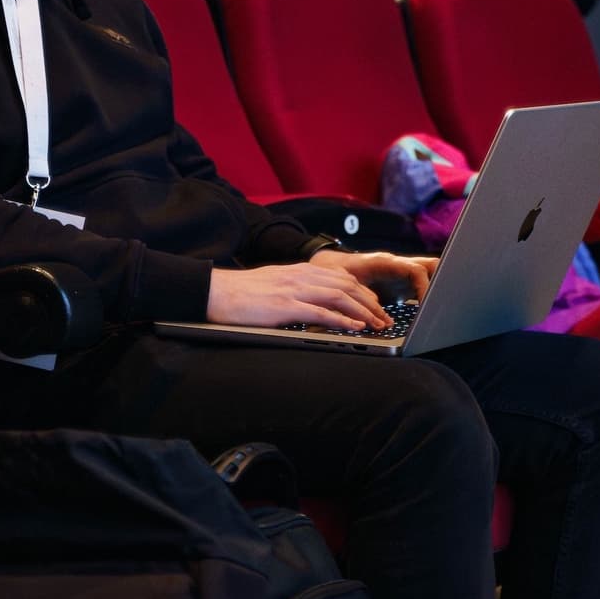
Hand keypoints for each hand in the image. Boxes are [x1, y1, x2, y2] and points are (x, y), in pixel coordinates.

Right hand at [207, 262, 393, 330]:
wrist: (214, 292)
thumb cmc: (241, 293)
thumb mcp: (274, 284)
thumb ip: (295, 288)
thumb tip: (312, 301)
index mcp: (299, 271)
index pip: (341, 277)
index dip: (363, 291)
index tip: (375, 305)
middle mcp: (300, 276)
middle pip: (347, 286)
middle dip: (370, 303)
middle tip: (384, 319)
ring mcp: (293, 290)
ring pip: (340, 297)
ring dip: (363, 312)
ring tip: (377, 325)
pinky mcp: (285, 306)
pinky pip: (321, 312)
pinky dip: (343, 320)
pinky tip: (355, 327)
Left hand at [309, 248, 438, 301]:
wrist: (328, 266)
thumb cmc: (334, 270)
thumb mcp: (343, 282)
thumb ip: (358, 296)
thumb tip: (375, 316)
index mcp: (386, 262)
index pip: (416, 270)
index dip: (425, 287)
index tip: (426, 305)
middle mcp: (398, 266)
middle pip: (432, 266)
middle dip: (441, 282)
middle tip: (441, 304)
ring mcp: (401, 274)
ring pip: (429, 275)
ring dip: (436, 290)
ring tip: (438, 310)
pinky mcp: (401, 285)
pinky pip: (421, 287)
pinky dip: (426, 299)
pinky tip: (426, 314)